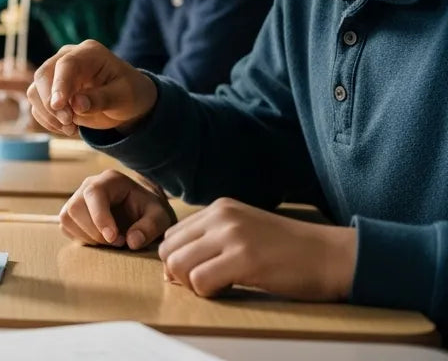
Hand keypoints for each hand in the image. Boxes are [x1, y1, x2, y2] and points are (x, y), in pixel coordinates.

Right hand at [26, 39, 156, 136]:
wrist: (126, 102)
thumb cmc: (129, 93)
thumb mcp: (124, 97)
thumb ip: (101, 99)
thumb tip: (76, 104)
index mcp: (89, 52)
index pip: (66, 65)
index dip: (60, 84)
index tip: (58, 105)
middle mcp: (66, 58)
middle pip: (43, 76)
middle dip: (51, 103)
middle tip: (69, 123)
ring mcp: (55, 74)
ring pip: (35, 92)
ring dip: (48, 114)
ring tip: (71, 128)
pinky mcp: (49, 90)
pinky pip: (37, 105)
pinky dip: (48, 120)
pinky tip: (68, 128)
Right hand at [60, 170, 176, 250]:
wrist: (141, 212)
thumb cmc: (150, 212)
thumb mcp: (160, 218)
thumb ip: (150, 227)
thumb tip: (132, 241)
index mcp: (110, 180)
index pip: (94, 193)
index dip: (100, 217)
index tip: (113, 238)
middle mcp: (89, 185)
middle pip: (75, 207)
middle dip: (95, 232)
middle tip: (118, 242)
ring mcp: (77, 198)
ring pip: (67, 218)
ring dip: (88, 237)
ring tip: (110, 242)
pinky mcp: (71, 213)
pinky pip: (66, 227)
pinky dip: (81, 238)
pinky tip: (100, 241)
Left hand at [159, 198, 356, 301]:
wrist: (332, 256)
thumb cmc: (290, 251)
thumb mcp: (245, 233)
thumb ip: (211, 242)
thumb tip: (171, 270)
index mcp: (219, 208)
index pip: (171, 236)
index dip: (179, 260)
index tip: (200, 273)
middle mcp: (221, 216)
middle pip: (168, 250)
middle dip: (179, 274)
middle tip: (206, 283)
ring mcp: (232, 235)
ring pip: (178, 264)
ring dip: (192, 284)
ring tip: (219, 286)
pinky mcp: (244, 257)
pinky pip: (200, 279)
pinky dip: (207, 292)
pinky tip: (228, 290)